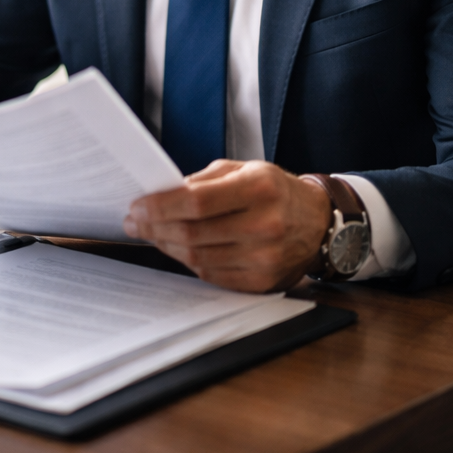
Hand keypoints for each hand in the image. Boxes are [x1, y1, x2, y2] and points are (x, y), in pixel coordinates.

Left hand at [123, 160, 332, 291]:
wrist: (318, 222)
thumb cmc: (274, 190)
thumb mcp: (242, 170)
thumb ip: (202, 182)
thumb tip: (160, 194)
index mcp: (259, 188)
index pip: (197, 201)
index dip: (161, 206)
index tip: (137, 206)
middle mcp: (265, 224)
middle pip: (193, 232)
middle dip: (154, 227)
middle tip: (134, 222)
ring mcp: (266, 257)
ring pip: (198, 258)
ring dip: (166, 246)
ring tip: (150, 234)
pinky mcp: (263, 281)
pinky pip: (213, 275)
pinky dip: (189, 262)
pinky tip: (176, 249)